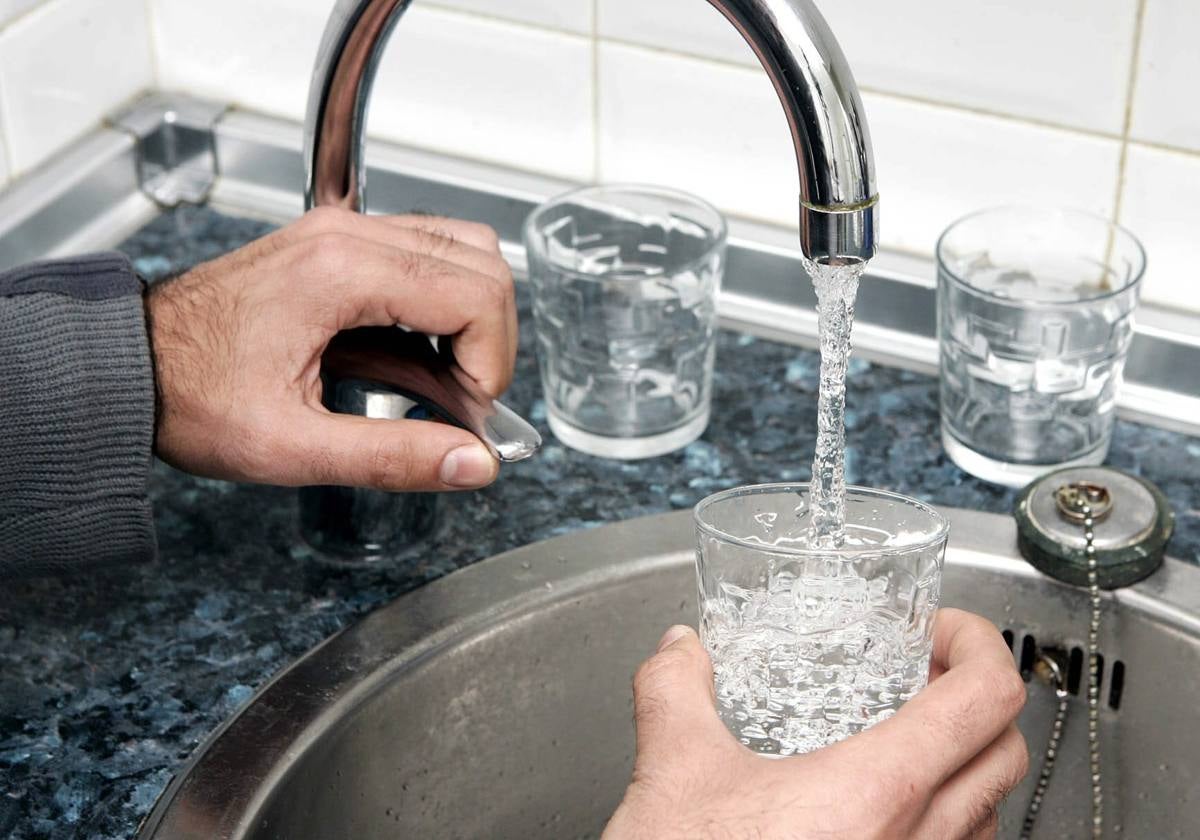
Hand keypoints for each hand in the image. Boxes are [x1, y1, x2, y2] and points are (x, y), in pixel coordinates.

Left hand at [146, 207, 516, 490]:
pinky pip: (426, 249)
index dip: (493, 361)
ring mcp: (342, 231)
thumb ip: (393, 457)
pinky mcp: (336, 242)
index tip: (470, 409)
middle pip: (483, 261)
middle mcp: (347, 235)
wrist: (128, 365)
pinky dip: (446, 295)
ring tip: (446, 372)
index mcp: (342, 273)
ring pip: (463, 245)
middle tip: (464, 397)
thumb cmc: (191, 397)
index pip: (477, 295)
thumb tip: (474, 464)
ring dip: (475, 311)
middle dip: (493, 338)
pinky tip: (417, 348)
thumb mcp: (292, 446)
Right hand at [604, 608, 1028, 839]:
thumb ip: (675, 692)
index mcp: (877, 793)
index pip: (986, 698)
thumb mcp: (674, 774)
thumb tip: (680, 653)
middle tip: (927, 673)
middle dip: (977, 695)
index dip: (979, 644)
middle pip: (1006, 752)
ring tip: (907, 735)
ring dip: (965, 760)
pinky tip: (883, 808)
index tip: (940, 630)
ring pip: (991, 812)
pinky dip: (945, 816)